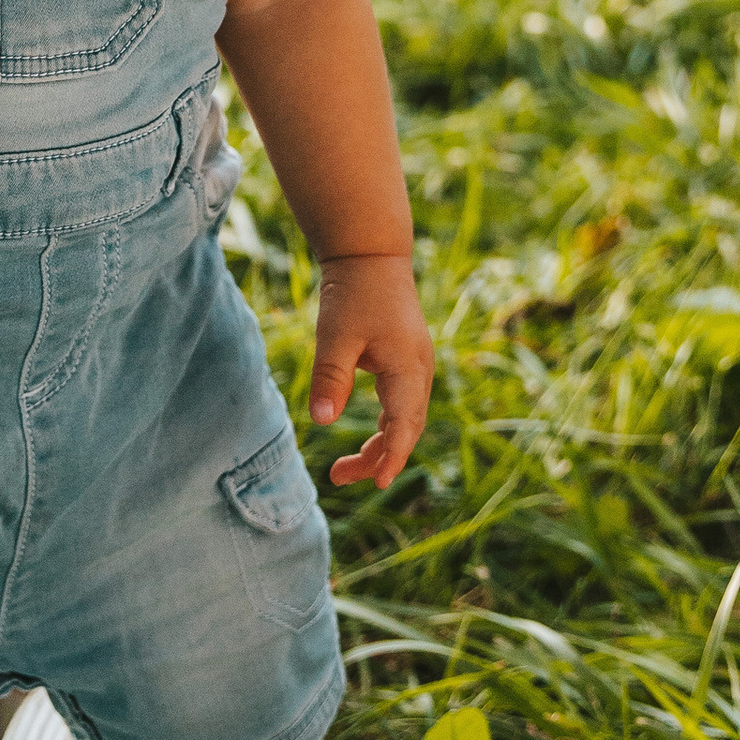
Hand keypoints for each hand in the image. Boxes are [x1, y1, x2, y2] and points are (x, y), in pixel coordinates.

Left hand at [309, 253, 433, 488]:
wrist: (371, 256)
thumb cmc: (354, 293)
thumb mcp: (335, 336)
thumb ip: (330, 378)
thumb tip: (321, 421)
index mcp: (408, 367)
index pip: (404, 425)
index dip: (392, 458)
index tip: (377, 484)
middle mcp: (419, 371)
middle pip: (405, 428)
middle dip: (377, 458)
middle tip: (338, 477)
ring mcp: (416, 367)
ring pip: (404, 419)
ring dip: (380, 445)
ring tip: (343, 469)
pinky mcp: (406, 362)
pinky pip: (400, 405)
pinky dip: (385, 427)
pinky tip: (366, 440)